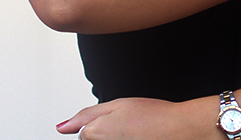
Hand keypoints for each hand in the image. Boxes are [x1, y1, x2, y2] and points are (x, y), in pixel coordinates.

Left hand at [56, 97, 207, 139]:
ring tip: (137, 134)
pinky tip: (140, 137)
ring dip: (119, 137)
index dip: (103, 122)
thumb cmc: (153, 116)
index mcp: (94, 134)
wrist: (178, 129)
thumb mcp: (118, 104)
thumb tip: (61, 127)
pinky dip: (129, 139)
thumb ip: (86, 115)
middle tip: (130, 127)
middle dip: (108, 134)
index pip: (85, 132)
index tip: (119, 120)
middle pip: (95, 139)